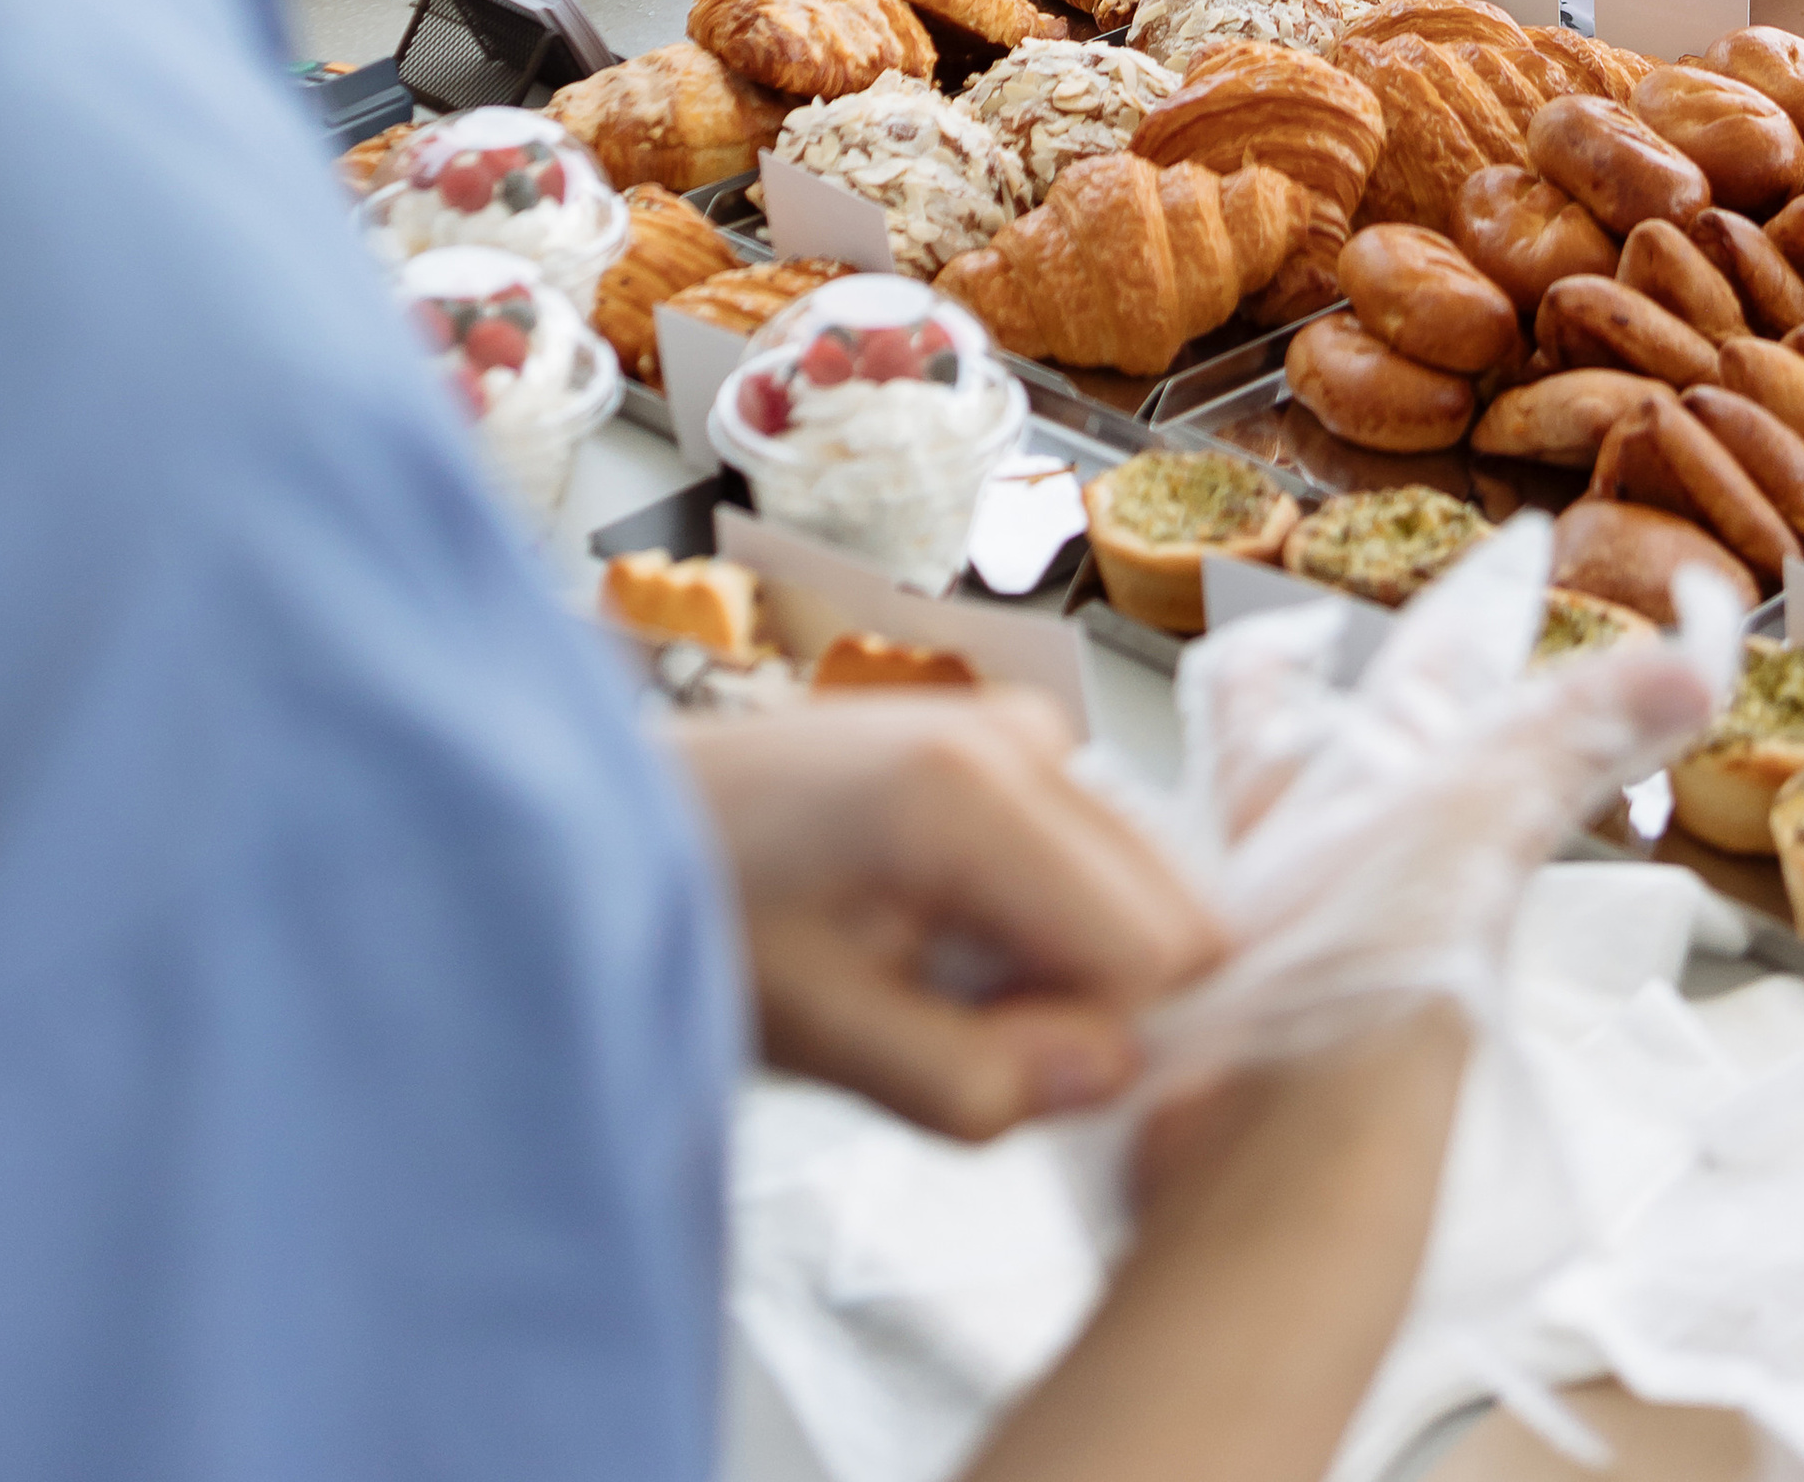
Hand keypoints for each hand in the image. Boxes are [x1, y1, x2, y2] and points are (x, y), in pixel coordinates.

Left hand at [673, 692, 1221, 1139]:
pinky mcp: (1011, 733)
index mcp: (977, 795)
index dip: (1101, 1041)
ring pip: (1135, 889)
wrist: (638, 814)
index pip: (1162, 952)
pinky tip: (936, 923)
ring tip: (928, 966)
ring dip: (1060, 960)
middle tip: (952, 1015)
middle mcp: (1023, 734)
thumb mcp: (824, 1036)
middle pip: (1165, 911)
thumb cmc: (711, 915)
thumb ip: (977, 1080)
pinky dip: (1041, 915)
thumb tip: (1116, 1071)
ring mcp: (1022, 723)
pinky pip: (1092, 858)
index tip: (997, 1061)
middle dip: (1087, 997)